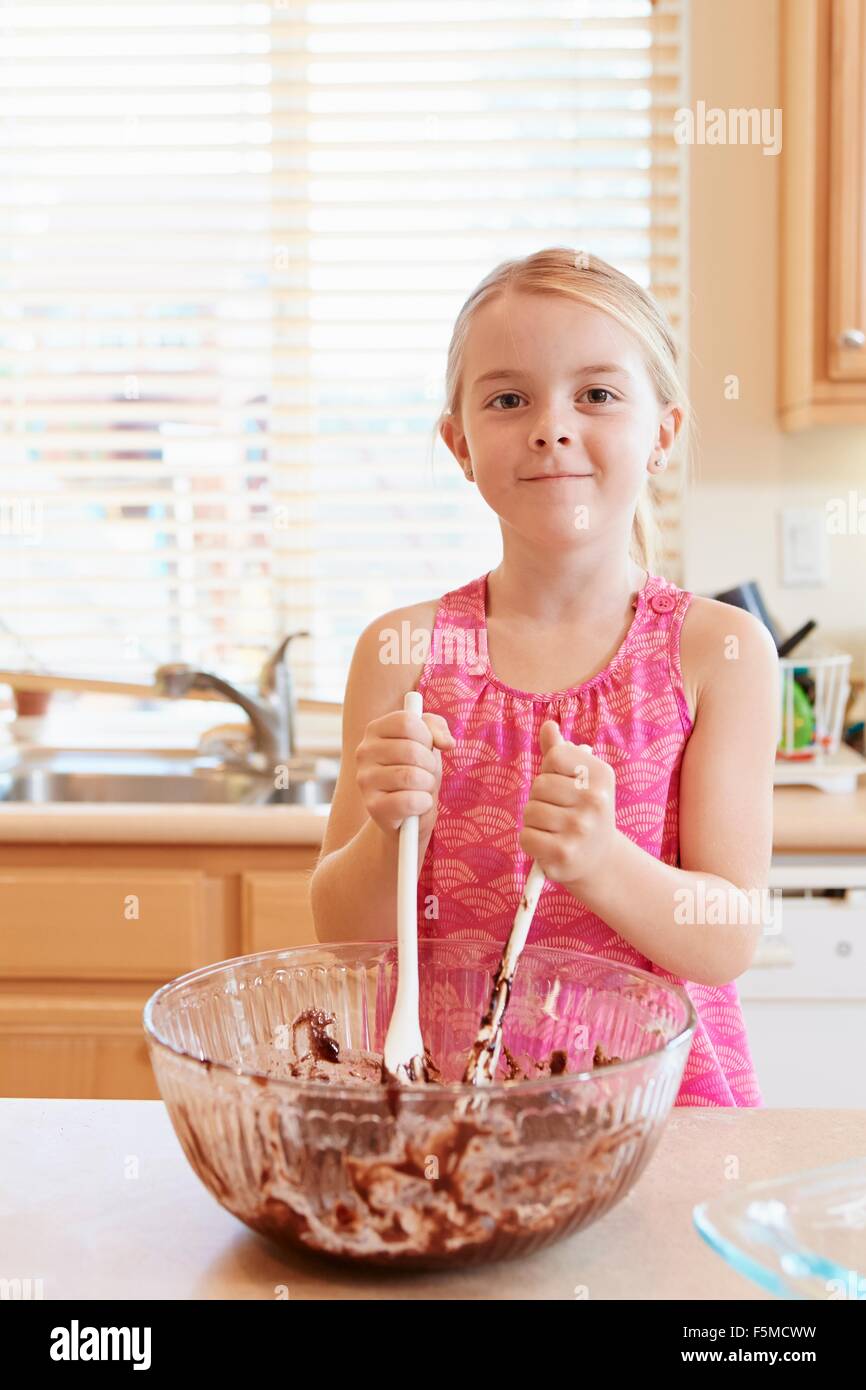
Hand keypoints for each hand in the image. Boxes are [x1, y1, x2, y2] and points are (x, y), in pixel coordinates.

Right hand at [355, 705, 455, 837]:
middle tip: (426, 772)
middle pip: (410, 749)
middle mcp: (364, 752)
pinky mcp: (373, 806)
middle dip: (430, 764)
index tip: (426, 746)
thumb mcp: (429, 742)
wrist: (406, 811)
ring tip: (421, 787)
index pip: (406, 722)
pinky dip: (423, 803)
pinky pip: (409, 801)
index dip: (426, 736)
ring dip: (428, 784)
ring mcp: (365, 780)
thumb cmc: (417, 769)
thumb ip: (437, 728)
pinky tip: (418, 804)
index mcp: (375, 729)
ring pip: (411, 776)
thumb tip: (446, 743)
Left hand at [519, 720, 616, 887]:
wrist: (599, 859)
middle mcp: (595, 801)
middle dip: (540, 797)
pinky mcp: (564, 853)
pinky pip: (526, 836)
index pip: (554, 756)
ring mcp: (580, 829)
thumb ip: (561, 753)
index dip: (549, 769)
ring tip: (554, 828)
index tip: (562, 784)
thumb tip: (548, 726)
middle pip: (539, 784)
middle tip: (557, 811)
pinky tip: (548, 844)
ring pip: (530, 811)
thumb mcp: (580, 779)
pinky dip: (530, 840)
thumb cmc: (583, 811)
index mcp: (601, 776)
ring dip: (534, 820)